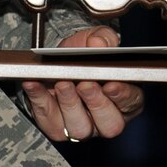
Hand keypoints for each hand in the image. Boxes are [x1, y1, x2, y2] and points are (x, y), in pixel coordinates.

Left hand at [21, 26, 144, 143]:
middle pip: (109, 124)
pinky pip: (47, 119)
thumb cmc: (84, 54)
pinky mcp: (55, 127)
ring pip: (80, 128)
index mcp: (125, 98)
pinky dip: (39, 99)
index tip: (111, 84)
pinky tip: (34, 83)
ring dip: (70, 104)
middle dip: (96, 103)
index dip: (122, 96)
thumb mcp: (96, 38)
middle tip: (85, 84)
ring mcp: (81, 125)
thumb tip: (98, 44)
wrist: (59, 60)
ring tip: (63, 83)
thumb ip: (103, 38)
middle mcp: (106, 117)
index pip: (131, 102)